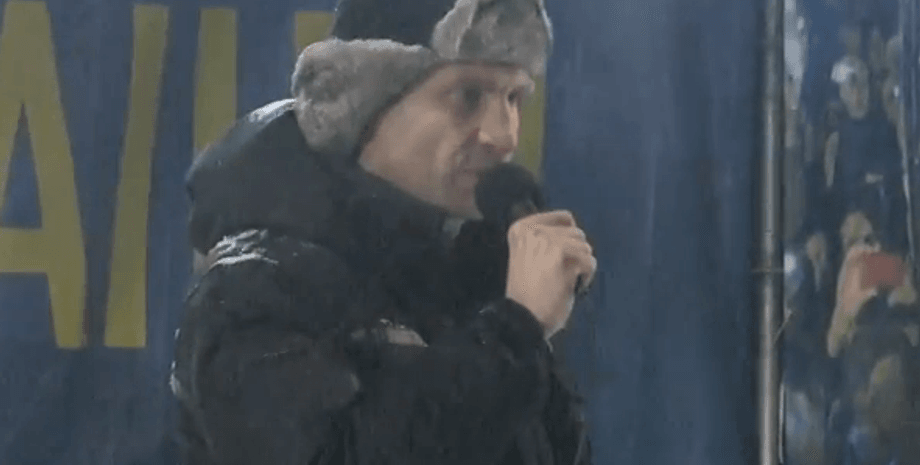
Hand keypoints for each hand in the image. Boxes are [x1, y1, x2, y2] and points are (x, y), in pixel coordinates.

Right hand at [505, 210, 596, 337]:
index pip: (565, 218)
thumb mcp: (530, 257)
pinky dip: (586, 277)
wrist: (521, 321)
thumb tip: (576, 230)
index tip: (559, 260)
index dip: (570, 240)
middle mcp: (533, 231)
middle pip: (577, 232)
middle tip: (559, 275)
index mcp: (522, 229)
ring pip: (585, 247)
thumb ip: (547, 239)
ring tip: (563, 282)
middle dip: (576, 255)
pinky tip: (571, 287)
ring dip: (581, 267)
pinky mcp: (562, 255)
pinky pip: (590, 261)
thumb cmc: (528, 295)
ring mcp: (547, 241)